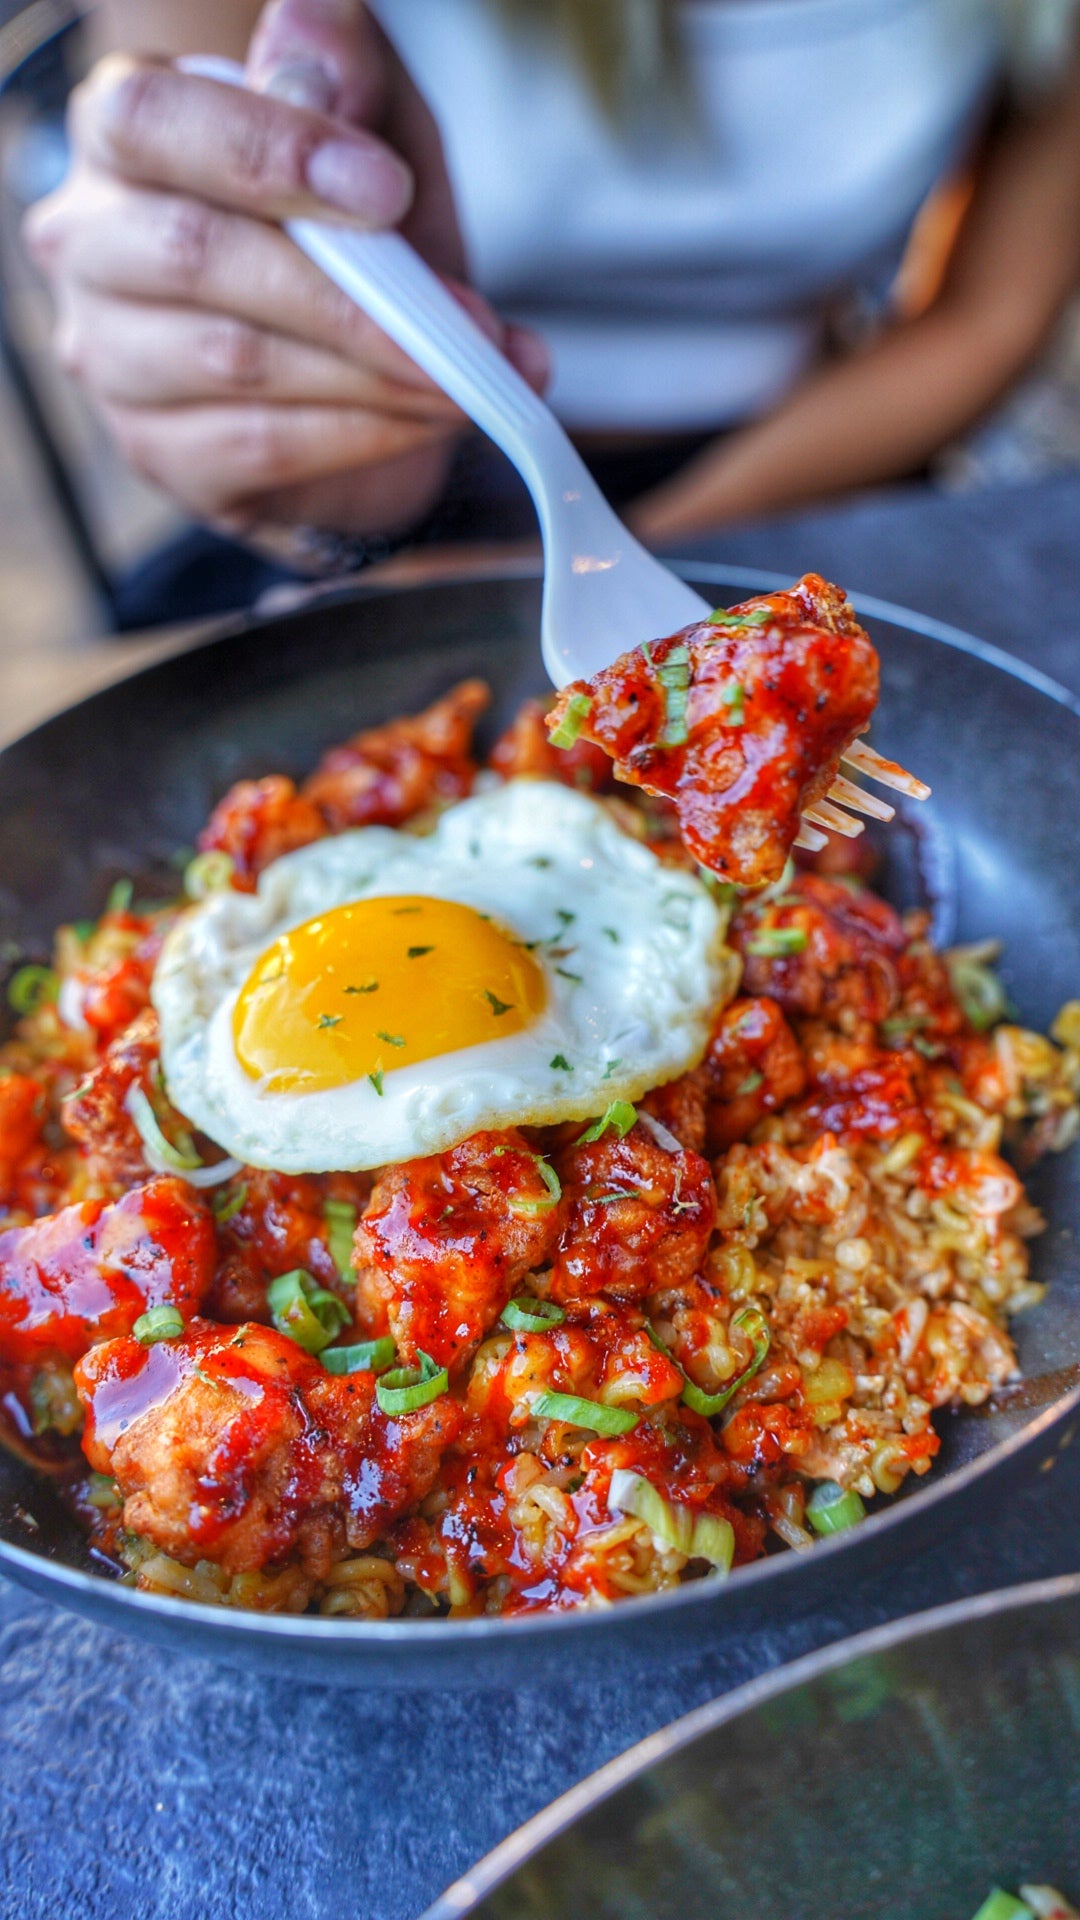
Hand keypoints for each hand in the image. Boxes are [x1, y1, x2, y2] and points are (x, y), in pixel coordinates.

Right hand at [24, 0, 547, 536]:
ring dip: (375, 372)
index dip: (270, 154)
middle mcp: (90, 243)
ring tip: (467, 374)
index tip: (387, 190)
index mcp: (123, 133)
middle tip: (464, 318)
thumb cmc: (350, 230)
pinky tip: (429, 417)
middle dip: (350, 294)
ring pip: (237, 361)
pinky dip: (365, 433)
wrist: (363, 365)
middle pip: (197, 255)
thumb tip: (308, 52)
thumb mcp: (370, 128)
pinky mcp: (160, 452)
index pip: (155, 124)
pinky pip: (261, 446)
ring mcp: (113, 358)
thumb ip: (344, 76)